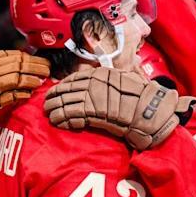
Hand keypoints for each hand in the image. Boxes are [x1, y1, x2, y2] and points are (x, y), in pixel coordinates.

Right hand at [0, 51, 48, 156]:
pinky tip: (30, 93)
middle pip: (17, 62)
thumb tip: (6, 70)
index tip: (35, 60)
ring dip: (32, 77)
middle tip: (46, 68)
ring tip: (42, 80)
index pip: (8, 54)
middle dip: (34, 64)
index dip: (24, 57)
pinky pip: (12, 93)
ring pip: (18, 75)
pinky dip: (23, 92)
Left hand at [44, 65, 195, 150]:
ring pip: (65, 103)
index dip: (62, 86)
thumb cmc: (139, 95)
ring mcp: (91, 98)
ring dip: (55, 110)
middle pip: (66, 90)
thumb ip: (106, 79)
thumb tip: (91, 78)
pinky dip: (63, 119)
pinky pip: (71, 116)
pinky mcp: (92, 113)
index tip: (55, 90)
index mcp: (99, 74)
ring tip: (49, 114)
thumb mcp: (122, 79)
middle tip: (46, 104)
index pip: (73, 78)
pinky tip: (58, 122)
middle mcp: (92, 83)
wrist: (148, 109)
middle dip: (54, 98)